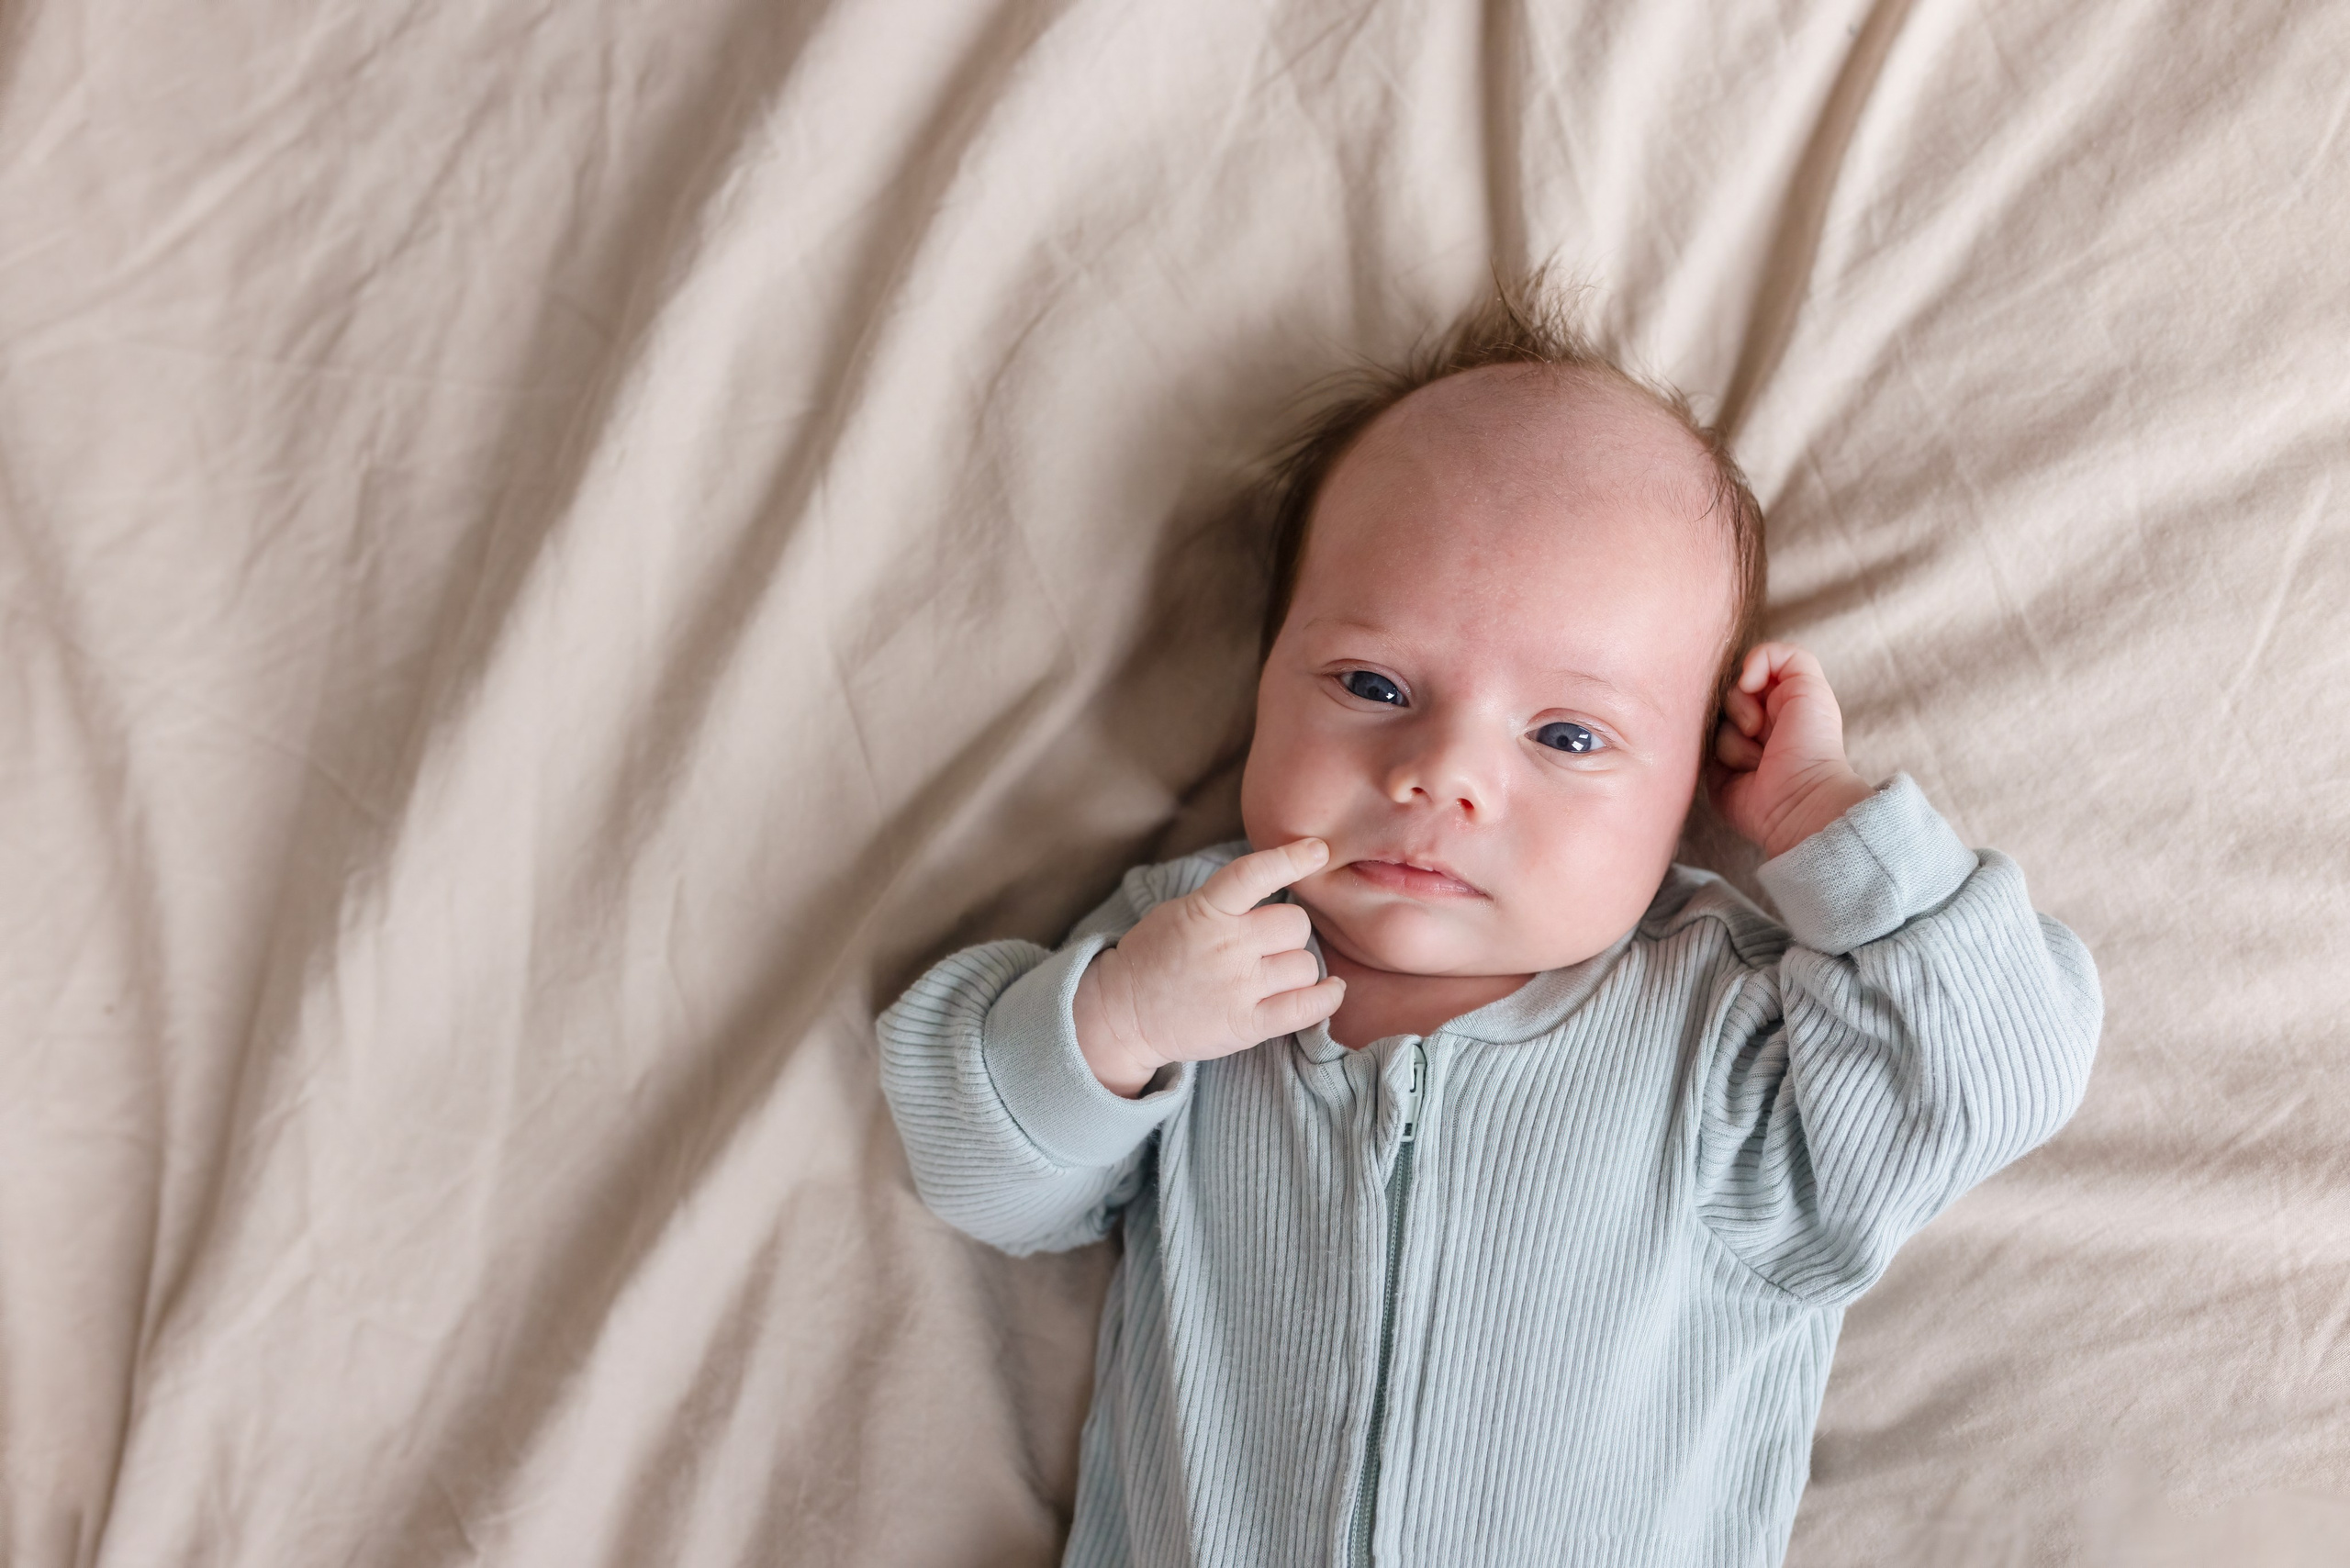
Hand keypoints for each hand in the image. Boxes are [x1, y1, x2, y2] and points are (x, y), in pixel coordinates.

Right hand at [1072, 838, 1346, 1097]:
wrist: (1121, 1013)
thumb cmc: (1154, 957)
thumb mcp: (1180, 911)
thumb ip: (1224, 900)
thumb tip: (1278, 881)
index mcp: (1205, 911)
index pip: (1254, 874)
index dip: (1291, 858)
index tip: (1318, 849)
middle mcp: (1225, 947)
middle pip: (1295, 924)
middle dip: (1289, 932)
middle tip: (1268, 945)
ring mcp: (1237, 988)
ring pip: (1305, 965)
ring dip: (1297, 968)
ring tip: (1273, 975)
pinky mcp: (1245, 1025)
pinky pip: (1305, 1008)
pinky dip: (1326, 998)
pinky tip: (1331, 990)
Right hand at [1710, 642, 1875, 860]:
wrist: (1801, 794)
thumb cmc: (1813, 741)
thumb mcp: (1809, 684)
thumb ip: (1780, 655)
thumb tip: (1741, 676)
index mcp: (1773, 700)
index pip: (1743, 674)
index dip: (1749, 678)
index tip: (1760, 690)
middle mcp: (1750, 721)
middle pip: (1724, 695)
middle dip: (1743, 709)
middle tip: (1762, 730)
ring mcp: (1730, 745)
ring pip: (1712, 722)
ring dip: (1738, 740)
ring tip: (1761, 759)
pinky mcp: (1714, 770)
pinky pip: (1704, 750)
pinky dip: (1728, 757)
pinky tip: (1748, 772)